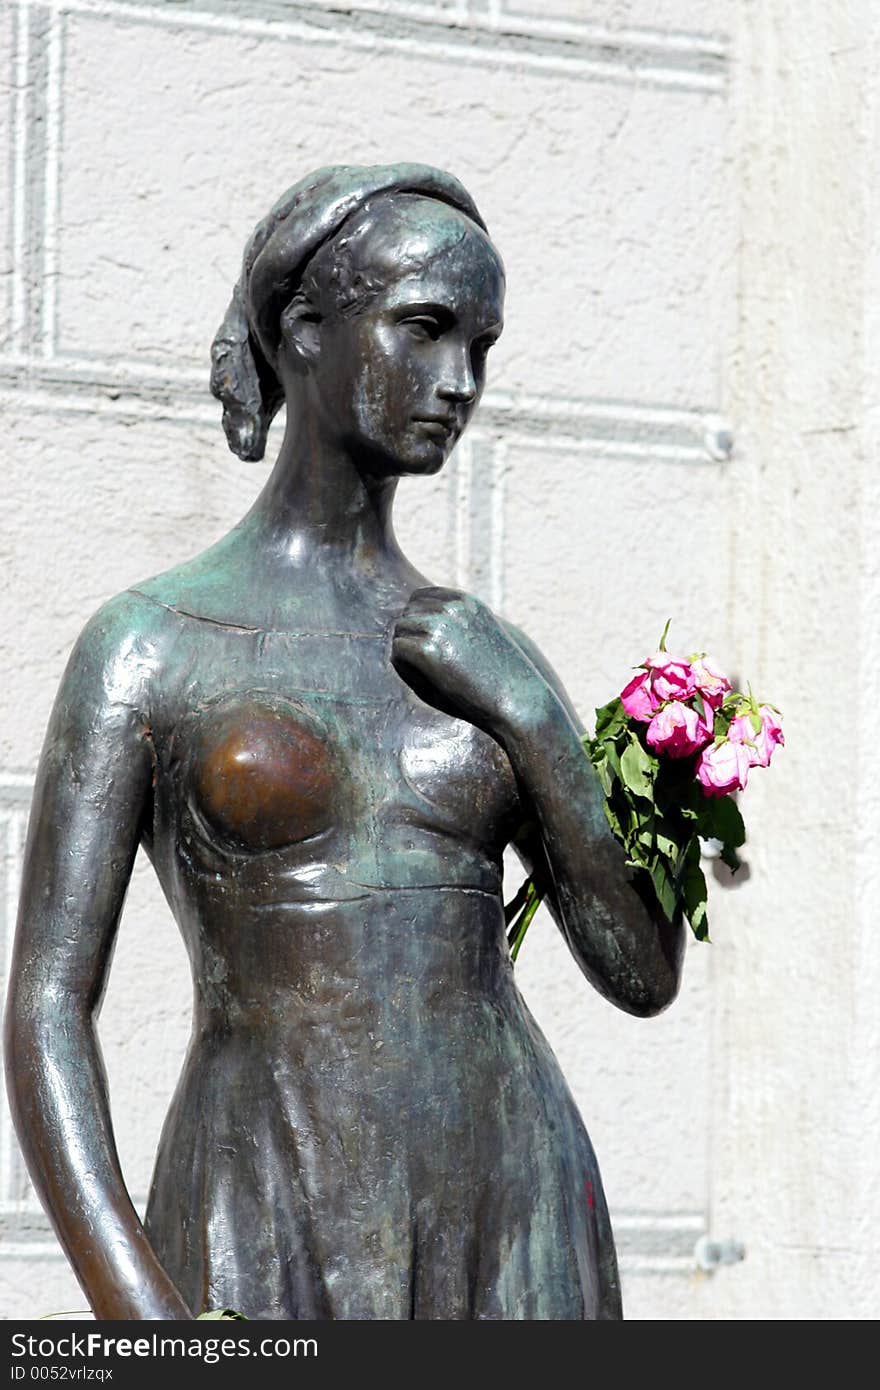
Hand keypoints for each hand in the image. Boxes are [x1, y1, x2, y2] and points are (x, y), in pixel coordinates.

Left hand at [392, 587, 546, 735]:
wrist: (519, 701)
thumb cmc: (499, 678)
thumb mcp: (478, 640)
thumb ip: (451, 626)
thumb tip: (407, 624)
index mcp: (466, 601)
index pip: (419, 597)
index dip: (419, 623)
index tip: (433, 649)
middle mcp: (452, 607)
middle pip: (407, 614)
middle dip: (412, 638)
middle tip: (432, 668)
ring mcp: (439, 626)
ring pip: (400, 632)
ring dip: (408, 654)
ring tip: (432, 677)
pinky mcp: (428, 650)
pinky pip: (398, 653)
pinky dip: (406, 669)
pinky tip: (428, 683)